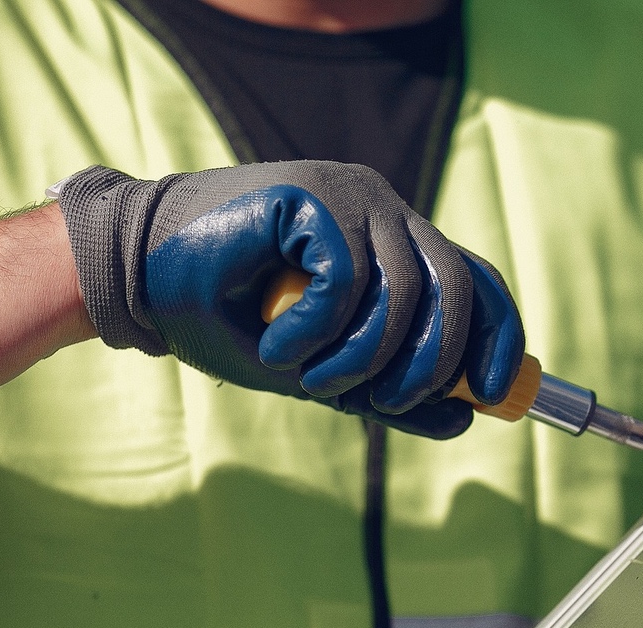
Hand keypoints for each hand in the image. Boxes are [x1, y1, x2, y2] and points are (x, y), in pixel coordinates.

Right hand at [56, 162, 523, 438]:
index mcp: (397, 246)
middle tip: (383, 401)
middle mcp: (385, 214)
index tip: (494, 397)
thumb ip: (392, 393)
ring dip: (362, 359)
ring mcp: (351, 197)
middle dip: (432, 363)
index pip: (476, 283)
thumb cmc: (235, 324)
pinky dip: (318, 333)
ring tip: (312, 380)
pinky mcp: (311, 193)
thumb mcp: (326, 371)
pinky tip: (280, 348)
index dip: (499, 339)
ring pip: (404, 292)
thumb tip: (465, 419)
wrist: (144, 282)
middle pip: (457, 288)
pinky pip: (347, 280)